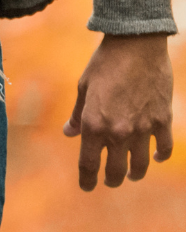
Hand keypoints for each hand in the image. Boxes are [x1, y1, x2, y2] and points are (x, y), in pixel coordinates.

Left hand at [63, 35, 173, 189]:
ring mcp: (143, 129)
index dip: (87, 180)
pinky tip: (154, 157)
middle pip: (116, 171)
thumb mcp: (84, 87)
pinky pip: (163, 148)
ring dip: (134, 174)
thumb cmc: (105, 63)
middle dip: (111, 179)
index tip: (86, 187)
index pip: (89, 164)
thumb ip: (78, 114)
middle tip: (109, 180)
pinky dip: (159, 156)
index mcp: (95, 125)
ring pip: (140, 166)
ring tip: (131, 174)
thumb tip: (69, 133)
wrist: (136, 44)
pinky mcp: (162, 121)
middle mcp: (118, 132)